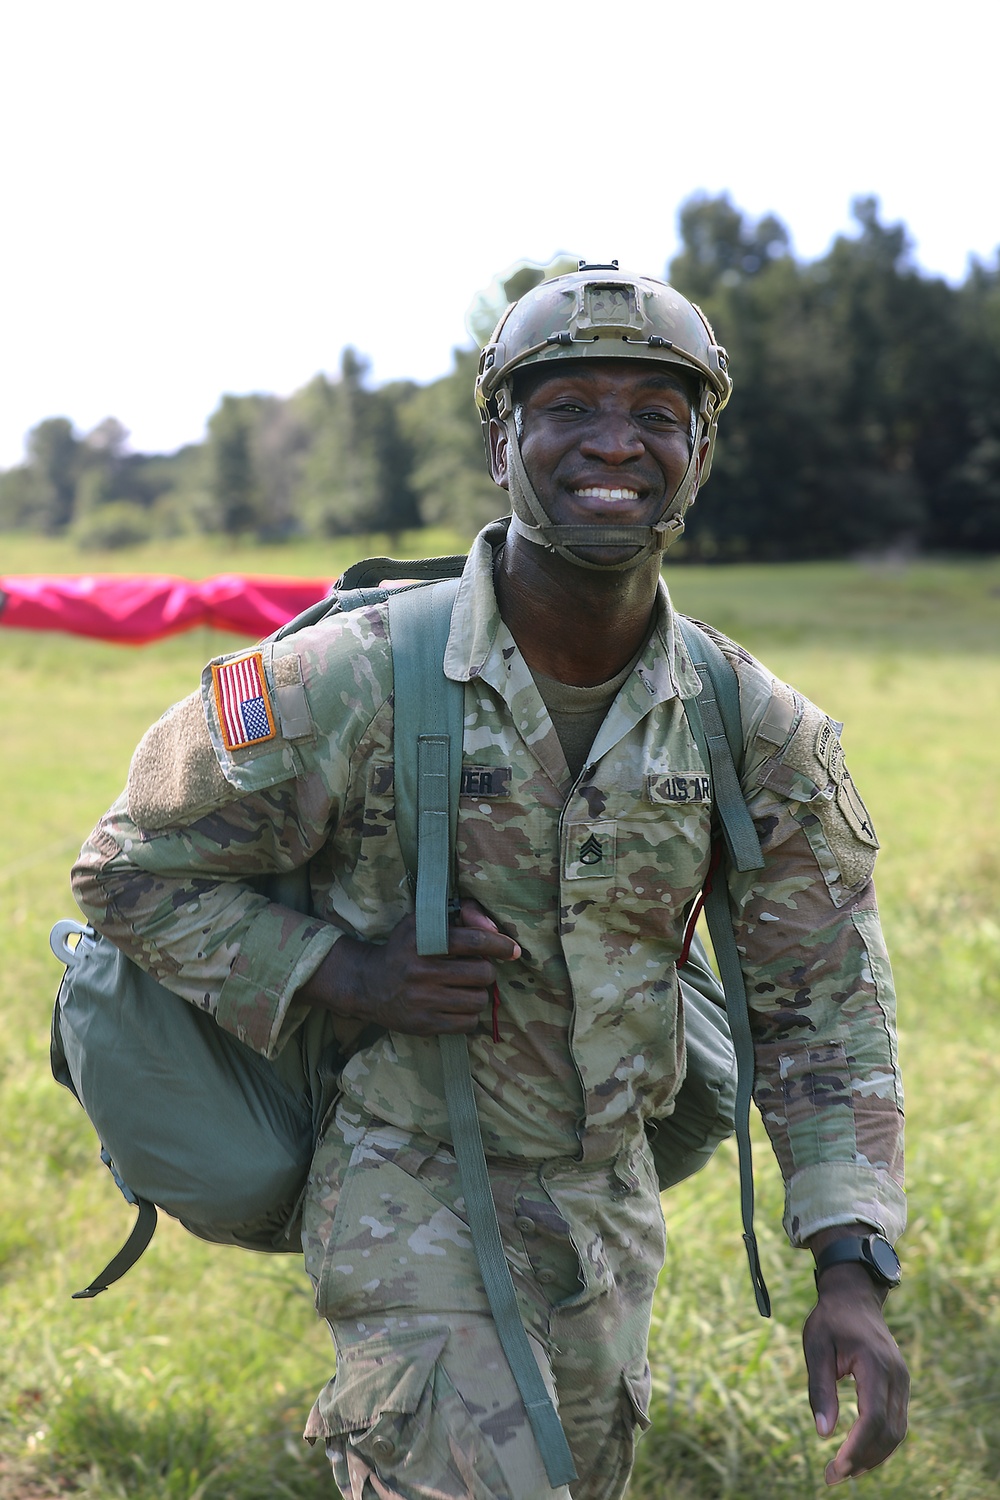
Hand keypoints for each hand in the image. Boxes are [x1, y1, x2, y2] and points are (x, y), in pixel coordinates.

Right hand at [301, 900, 519, 1035]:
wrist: (369, 985)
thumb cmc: (404, 949)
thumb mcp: (423, 922)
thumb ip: (461, 914)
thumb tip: (493, 927)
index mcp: (422, 941)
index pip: (473, 941)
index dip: (499, 944)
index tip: (512, 949)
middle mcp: (420, 971)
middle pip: (482, 973)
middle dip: (487, 970)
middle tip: (477, 970)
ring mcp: (422, 1001)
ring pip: (479, 1000)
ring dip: (479, 994)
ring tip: (465, 988)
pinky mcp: (424, 1025)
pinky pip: (468, 1023)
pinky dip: (469, 1015)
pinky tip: (457, 1006)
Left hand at [803, 1264, 908, 1484]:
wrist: (854, 1295)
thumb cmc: (830, 1319)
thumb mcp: (816, 1347)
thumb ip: (820, 1389)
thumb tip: (823, 1433)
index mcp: (874, 1363)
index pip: (873, 1418)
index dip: (856, 1448)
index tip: (835, 1468)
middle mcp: (896, 1376)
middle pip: (888, 1432)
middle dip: (862, 1459)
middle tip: (832, 1477)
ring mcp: (902, 1381)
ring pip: (897, 1432)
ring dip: (873, 1456)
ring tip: (843, 1471)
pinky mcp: (900, 1385)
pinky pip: (896, 1422)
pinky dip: (880, 1442)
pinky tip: (858, 1453)